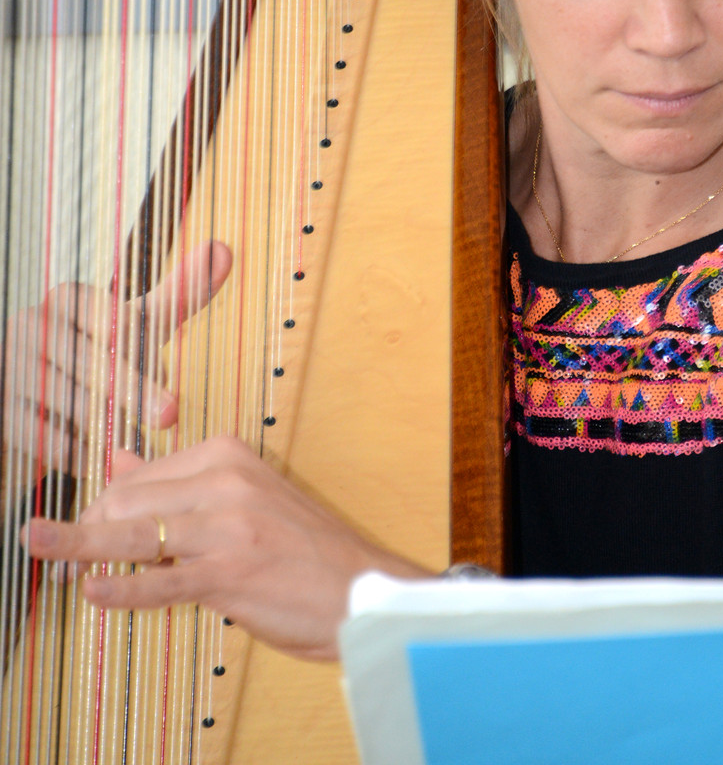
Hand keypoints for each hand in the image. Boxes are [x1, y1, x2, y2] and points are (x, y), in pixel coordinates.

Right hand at [4, 241, 231, 471]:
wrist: (33, 389)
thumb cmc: (98, 351)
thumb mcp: (136, 323)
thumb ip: (179, 293)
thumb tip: (223, 248)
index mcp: (68, 300)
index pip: (107, 318)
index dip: (141, 350)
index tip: (170, 379)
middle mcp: (34, 326)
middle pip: (90, 359)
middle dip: (133, 389)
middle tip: (169, 416)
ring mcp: (12, 365)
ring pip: (64, 398)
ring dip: (103, 425)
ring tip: (134, 446)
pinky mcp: (2, 406)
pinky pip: (39, 433)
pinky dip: (73, 451)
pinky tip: (98, 463)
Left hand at [25, 436, 427, 660]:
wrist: (360, 589)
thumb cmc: (301, 548)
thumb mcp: (242, 497)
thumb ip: (176, 480)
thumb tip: (116, 457)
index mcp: (227, 455)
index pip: (140, 475)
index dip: (100, 505)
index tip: (79, 528)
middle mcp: (225, 482)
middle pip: (129, 501)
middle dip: (86, 528)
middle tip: (56, 552)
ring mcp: (228, 527)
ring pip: (136, 537)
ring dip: (79, 547)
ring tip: (38, 547)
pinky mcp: (231, 574)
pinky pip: (162, 582)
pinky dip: (122, 588)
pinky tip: (92, 589)